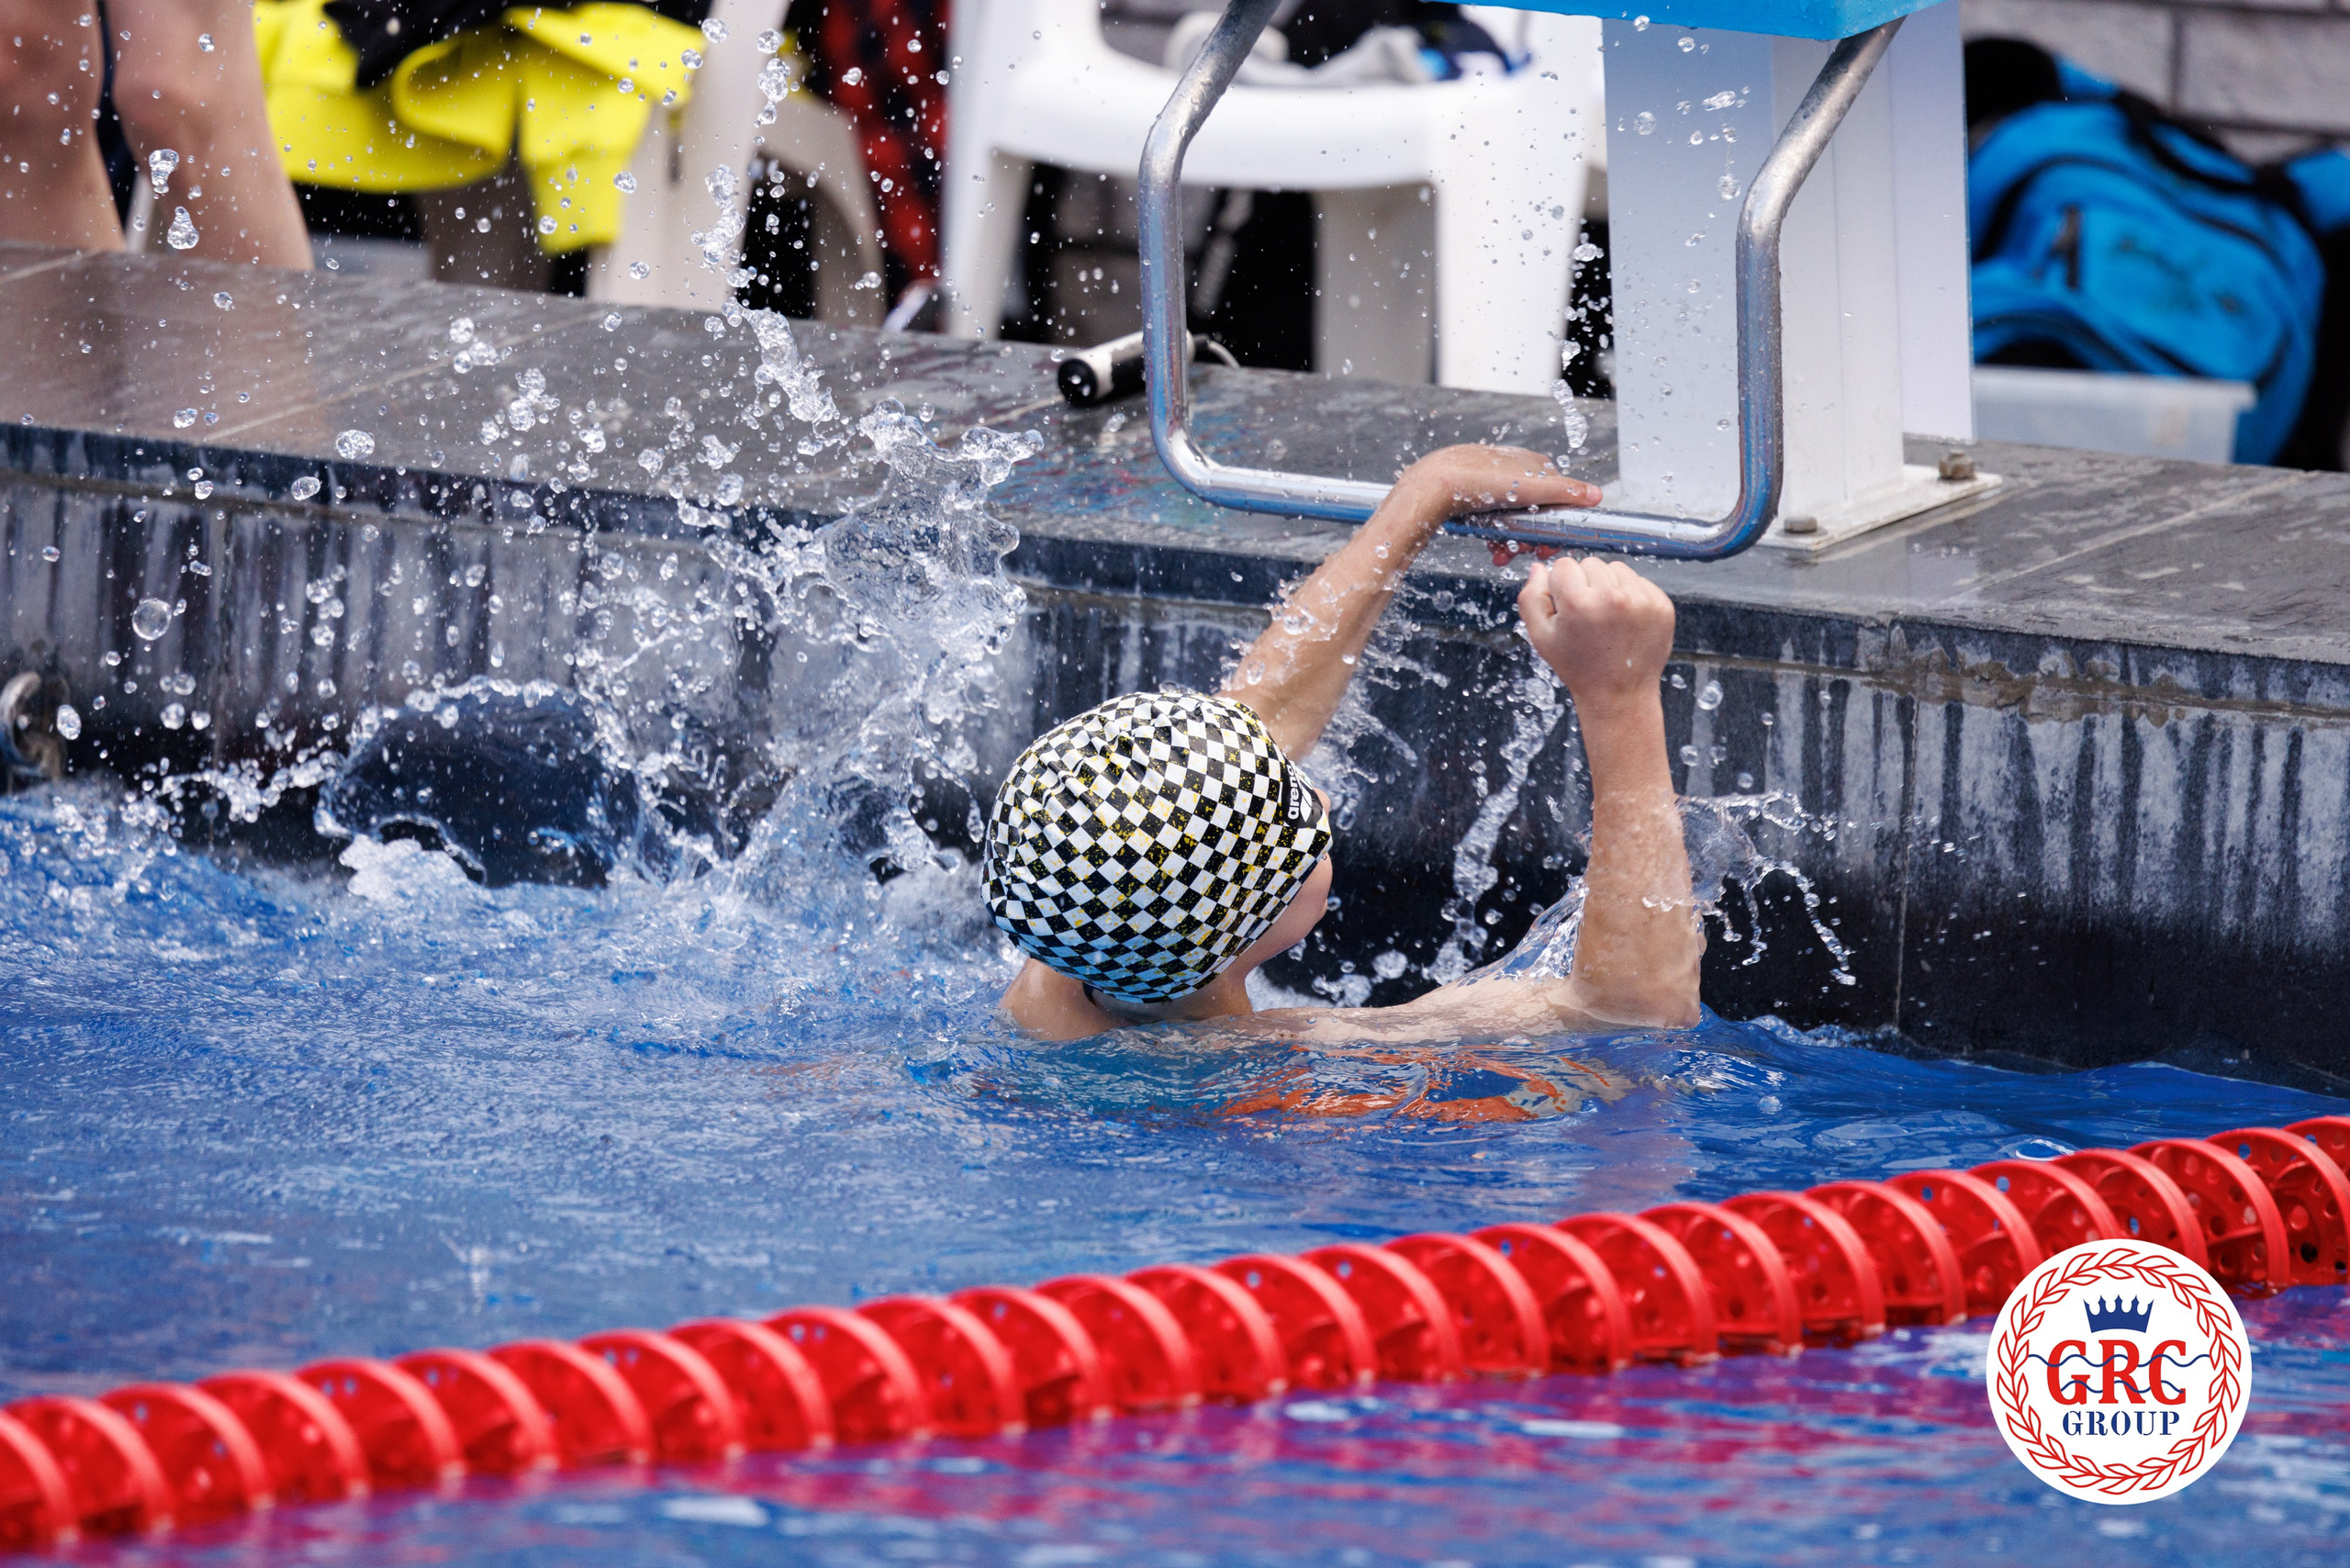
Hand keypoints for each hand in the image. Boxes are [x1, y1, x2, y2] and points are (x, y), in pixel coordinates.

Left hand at [1383, 445, 1597, 539]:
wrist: (1432, 486)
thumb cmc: (1479, 481)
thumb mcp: (1530, 488)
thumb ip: (1566, 492)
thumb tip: (1596, 495)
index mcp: (1531, 463)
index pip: (1557, 495)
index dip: (1556, 521)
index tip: (1551, 541)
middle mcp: (1513, 469)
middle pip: (1534, 510)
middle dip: (1532, 535)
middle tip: (1525, 552)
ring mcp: (1492, 482)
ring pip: (1512, 518)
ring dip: (1512, 540)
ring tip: (1503, 554)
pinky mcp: (1472, 495)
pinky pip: (1492, 519)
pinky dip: (1494, 535)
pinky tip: (1491, 546)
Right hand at [1517, 557, 1674, 714]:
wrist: (1619, 693)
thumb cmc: (1578, 667)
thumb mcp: (1541, 637)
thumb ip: (1532, 598)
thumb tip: (1540, 567)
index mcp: (1579, 604)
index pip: (1564, 565)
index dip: (1560, 586)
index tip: (1567, 607)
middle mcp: (1612, 597)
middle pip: (1590, 563)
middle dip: (1585, 583)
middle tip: (1588, 616)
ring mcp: (1641, 600)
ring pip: (1616, 568)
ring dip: (1609, 586)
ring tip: (1607, 617)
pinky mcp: (1661, 605)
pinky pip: (1639, 581)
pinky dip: (1630, 594)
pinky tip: (1625, 621)